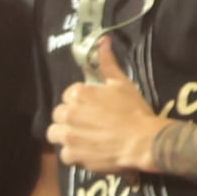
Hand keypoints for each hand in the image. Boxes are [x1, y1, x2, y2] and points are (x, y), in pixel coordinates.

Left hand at [44, 36, 165, 175]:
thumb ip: (107, 63)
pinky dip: (73, 154)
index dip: (79, 101)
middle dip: (69, 117)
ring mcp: (68, 136)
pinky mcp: (72, 155)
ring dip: (65, 135)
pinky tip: (86, 151)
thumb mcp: (121, 83)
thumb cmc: (133, 110)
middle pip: (58, 114)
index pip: (68, 95)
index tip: (92, 107)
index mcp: (78, 94)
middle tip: (86, 123)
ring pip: (54, 133)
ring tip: (81, 137)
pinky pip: (64, 154)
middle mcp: (69, 114)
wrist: (142, 140)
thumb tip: (102, 41)